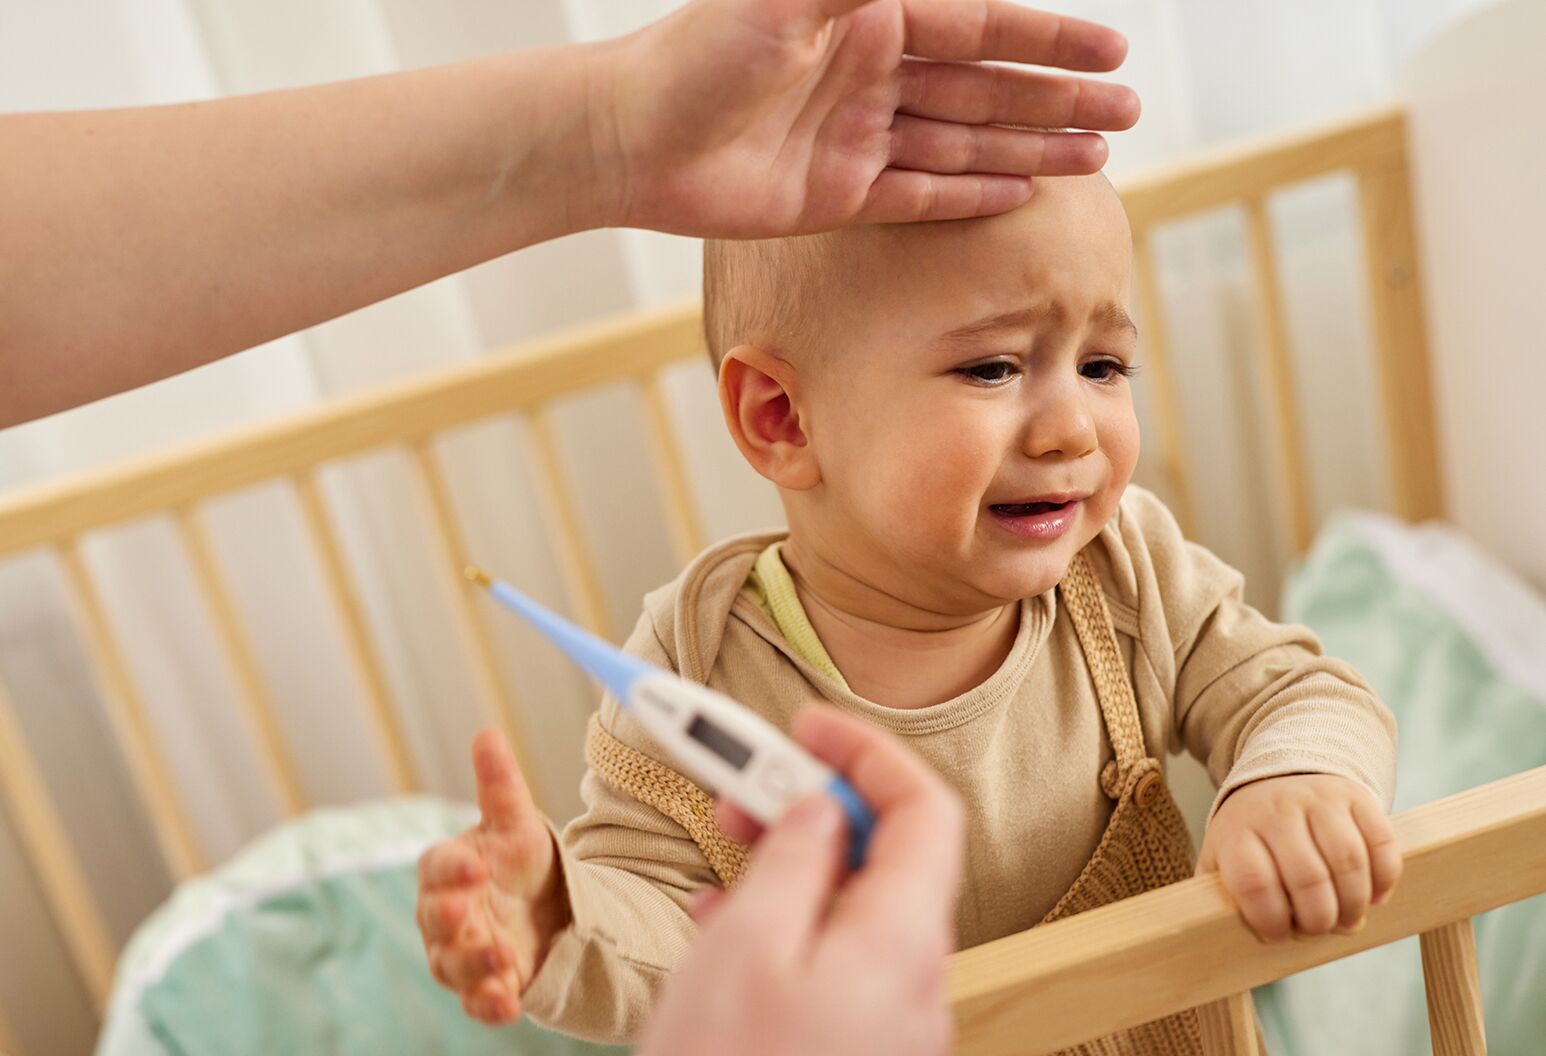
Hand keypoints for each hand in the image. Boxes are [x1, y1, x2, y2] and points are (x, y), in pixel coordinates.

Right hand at [416, 730, 567, 1022]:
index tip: (477, 865)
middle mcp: (445, 914)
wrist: (547, 911)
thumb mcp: (516, 824)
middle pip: (434, 918)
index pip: (437, 866)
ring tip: (505, 960)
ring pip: (452, 964)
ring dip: (474, 965)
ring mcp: (461, 954)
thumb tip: (487, 732)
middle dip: (448, 916)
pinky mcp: (484, 987)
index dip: (453, 868)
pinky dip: (488, 1005)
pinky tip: (508, 1005)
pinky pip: (477, 1002)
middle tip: (469, 910)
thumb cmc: (519, 863)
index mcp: (448, 870)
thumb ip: (500, 785)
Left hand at [599, 0, 1139, 234]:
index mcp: (871, 16)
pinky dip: (971, 196)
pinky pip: (920, 194)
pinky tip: (1022, 195)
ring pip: (964, 142)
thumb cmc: (697, 52)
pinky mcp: (837, 195)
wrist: (629, 139)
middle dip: (1058, 98)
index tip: (1113, 49)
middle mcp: (873, 73)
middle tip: (1129, 112)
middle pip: (986, 86)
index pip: (981, 24)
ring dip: (1031, 148)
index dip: (1048, 38)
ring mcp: (858, 136)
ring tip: (1099, 157)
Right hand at [638, 706, 965, 1055]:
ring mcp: (894, 1017)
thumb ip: (791, 863)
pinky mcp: (860, 1042)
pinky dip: (792, 920)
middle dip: (812, 804)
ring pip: (856, 905)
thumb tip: (818, 809)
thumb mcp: (744, 949)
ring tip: (726, 850)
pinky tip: (733, 921)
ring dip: (794, 862)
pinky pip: (839, 958)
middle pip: (885, 853)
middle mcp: (915, 977)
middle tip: (740, 787)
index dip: (866, 751)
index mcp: (902, 939)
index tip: (805, 725)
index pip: (924, 807)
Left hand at [1197, 774, 1402, 942]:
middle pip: (1308, 877)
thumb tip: (1217, 937)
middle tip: (1319, 929)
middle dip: (1319, 919)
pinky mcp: (1356, 798)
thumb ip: (1218, 897)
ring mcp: (1319, 799)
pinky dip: (1383, 879)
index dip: (1270, 919)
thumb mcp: (1222, 859)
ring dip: (1354, 904)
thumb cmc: (1251, 837)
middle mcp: (1278, 810)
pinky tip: (1373, 896)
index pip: (1253, 882)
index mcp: (1238, 831)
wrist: (1279, 780)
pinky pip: (1381, 843)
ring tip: (1348, 920)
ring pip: (1348, 861)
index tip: (1278, 933)